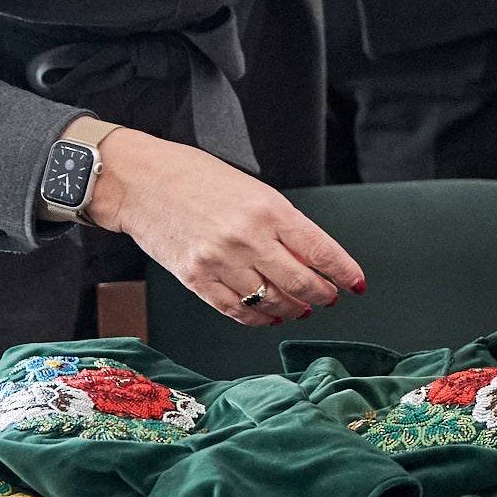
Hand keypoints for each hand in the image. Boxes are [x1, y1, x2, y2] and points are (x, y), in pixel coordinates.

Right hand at [89, 129, 364, 324]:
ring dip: (292, 309)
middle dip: (322, 294)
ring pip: (271, 301)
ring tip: (300, 307)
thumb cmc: (195, 178)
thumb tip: (311, 258)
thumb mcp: (252, 190)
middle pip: (300, 282)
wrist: (140, 182)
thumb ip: (282, 224)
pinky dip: (258, 318)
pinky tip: (268, 315)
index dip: (343, 271)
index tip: (355, 282)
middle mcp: (247, 238)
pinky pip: (236, 310)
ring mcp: (220, 262)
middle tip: (330, 297)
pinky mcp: (195, 280)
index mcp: (268, 209)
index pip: (320, 250)